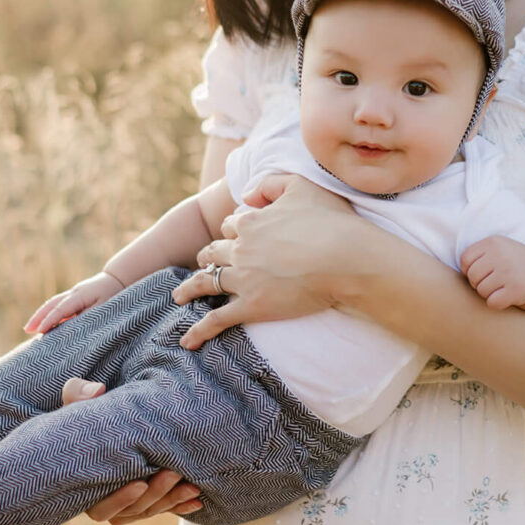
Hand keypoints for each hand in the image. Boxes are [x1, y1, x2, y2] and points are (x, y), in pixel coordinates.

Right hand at [23, 272, 125, 334]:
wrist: (119, 278)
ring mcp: (73, 293)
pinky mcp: (75, 296)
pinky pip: (57, 305)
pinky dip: (48, 313)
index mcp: (79, 295)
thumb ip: (88, 317)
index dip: (49, 321)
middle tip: (26, 330)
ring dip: (40, 315)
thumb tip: (72, 327)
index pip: (60, 310)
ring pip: (52, 304)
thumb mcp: (104, 307)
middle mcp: (73, 293)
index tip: (39, 332)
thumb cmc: (114, 295)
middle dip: (38, 317)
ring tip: (29, 328)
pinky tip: (44, 323)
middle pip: (51, 305)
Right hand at [59, 378, 203, 522]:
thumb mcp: (78, 401)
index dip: (120, 500)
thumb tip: (98, 390)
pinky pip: (165, 507)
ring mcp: (130, 501)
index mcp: (87, 485)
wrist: (110, 418)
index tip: (140, 484)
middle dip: (155, 494)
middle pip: (133, 510)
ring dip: (172, 499)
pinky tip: (197, 500)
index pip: (101, 508)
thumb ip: (78, 394)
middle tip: (174, 472)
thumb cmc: (88, 411)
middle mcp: (108, 499)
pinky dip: (180, 505)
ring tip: (193, 484)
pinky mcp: (149, 497)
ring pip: (151, 509)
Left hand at [171, 173, 361, 348]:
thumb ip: (270, 184)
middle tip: (203, 264)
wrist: (346, 258)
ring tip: (178, 296)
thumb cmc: (331, 222)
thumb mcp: (300, 185)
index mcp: (251, 222)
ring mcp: (244, 279)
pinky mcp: (252, 306)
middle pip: (214, 253)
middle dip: (207, 257)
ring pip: (208, 282)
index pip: (231, 225)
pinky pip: (217, 319)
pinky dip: (199, 330)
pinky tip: (186, 341)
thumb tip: (246, 196)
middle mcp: (241, 249)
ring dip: (190, 288)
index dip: (234, 230)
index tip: (236, 236)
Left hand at [460, 236, 524, 309]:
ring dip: (488, 293)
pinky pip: (492, 302)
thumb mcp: (497, 248)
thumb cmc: (512, 262)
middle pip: (472, 277)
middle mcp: (501, 255)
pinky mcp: (516, 289)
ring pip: (481, 291)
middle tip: (493, 282)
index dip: (469, 270)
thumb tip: (451, 270)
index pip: (465, 260)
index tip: (482, 272)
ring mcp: (509, 272)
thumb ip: (477, 253)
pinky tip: (506, 296)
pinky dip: (497, 303)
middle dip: (479, 283)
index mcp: (493, 242)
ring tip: (501, 287)